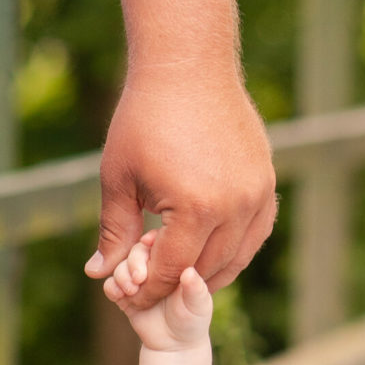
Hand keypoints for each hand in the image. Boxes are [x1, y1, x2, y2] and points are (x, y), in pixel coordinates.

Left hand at [84, 64, 275, 303]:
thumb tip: (98, 274)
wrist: (187, 67)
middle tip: (150, 289)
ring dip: (208, 273)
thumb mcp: (118, 178)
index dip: (147, 290)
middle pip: (205, 270)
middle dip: (174, 286)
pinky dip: (235, 250)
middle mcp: (235, 207)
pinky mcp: (266, 181)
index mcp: (196, 209)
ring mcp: (257, 194)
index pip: (172, 271)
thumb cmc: (144, 118)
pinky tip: (210, 251)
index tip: (128, 297)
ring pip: (236, 256)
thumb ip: (114, 231)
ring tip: (178, 275)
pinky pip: (256, 232)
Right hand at [104, 237, 213, 351]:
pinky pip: (111, 284)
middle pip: (137, 249)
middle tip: (139, 277)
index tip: (150, 243)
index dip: (153, 239)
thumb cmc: (193, 318)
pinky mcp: (123, 293)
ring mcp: (136, 277)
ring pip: (121, 265)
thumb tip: (189, 273)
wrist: (175, 342)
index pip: (161, 239)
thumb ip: (196, 289)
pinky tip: (120, 295)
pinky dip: (113, 287)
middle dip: (135, 259)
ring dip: (122, 274)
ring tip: (132, 289)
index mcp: (173, 257)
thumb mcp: (199, 305)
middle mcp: (152, 263)